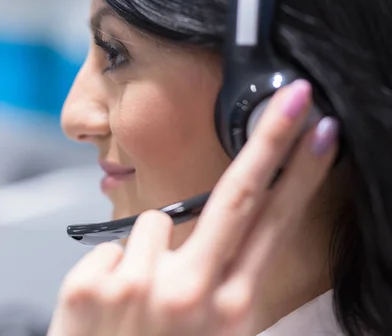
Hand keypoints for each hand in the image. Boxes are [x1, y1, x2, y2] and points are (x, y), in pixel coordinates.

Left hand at [48, 80, 339, 335]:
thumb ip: (221, 284)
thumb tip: (219, 233)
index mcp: (229, 310)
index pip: (274, 224)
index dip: (300, 174)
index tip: (318, 133)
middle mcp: (189, 294)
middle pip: (238, 196)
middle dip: (271, 141)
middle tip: (294, 98)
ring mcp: (136, 286)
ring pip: (153, 223)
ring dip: (149, 252)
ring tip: (140, 298)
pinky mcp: (89, 286)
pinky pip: (110, 248)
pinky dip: (109, 270)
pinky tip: (109, 306)